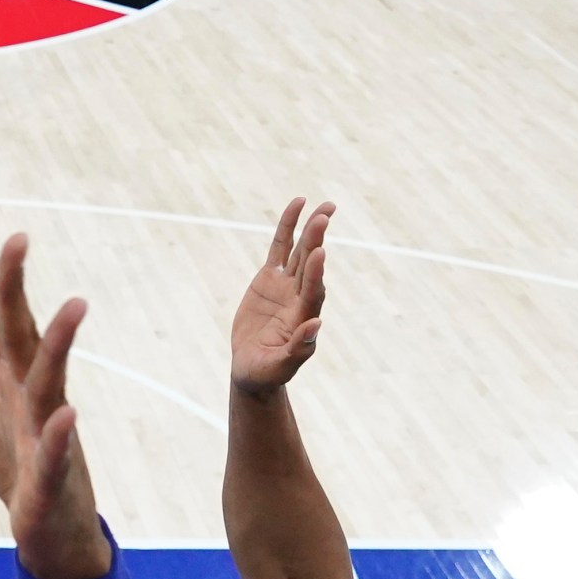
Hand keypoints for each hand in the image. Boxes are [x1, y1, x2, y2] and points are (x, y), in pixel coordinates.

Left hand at [0, 225, 105, 578]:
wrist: (50, 531)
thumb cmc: (23, 462)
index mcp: (11, 376)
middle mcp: (31, 395)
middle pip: (20, 334)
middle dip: (18, 288)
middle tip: (20, 240)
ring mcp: (44, 433)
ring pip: (50, 383)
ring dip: (61, 346)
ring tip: (75, 307)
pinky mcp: (50, 478)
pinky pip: (55, 454)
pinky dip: (58, 436)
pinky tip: (68, 416)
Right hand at [230, 197, 331, 393]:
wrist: (252, 369)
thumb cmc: (267, 373)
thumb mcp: (280, 366)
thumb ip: (298, 349)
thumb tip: (316, 326)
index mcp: (304, 318)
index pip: (312, 291)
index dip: (316, 273)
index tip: (319, 252)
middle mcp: (299, 298)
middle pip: (310, 265)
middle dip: (316, 240)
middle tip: (325, 215)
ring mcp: (286, 286)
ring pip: (300, 251)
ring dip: (311, 230)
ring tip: (323, 207)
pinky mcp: (270, 279)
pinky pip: (280, 247)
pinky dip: (287, 227)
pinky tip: (298, 205)